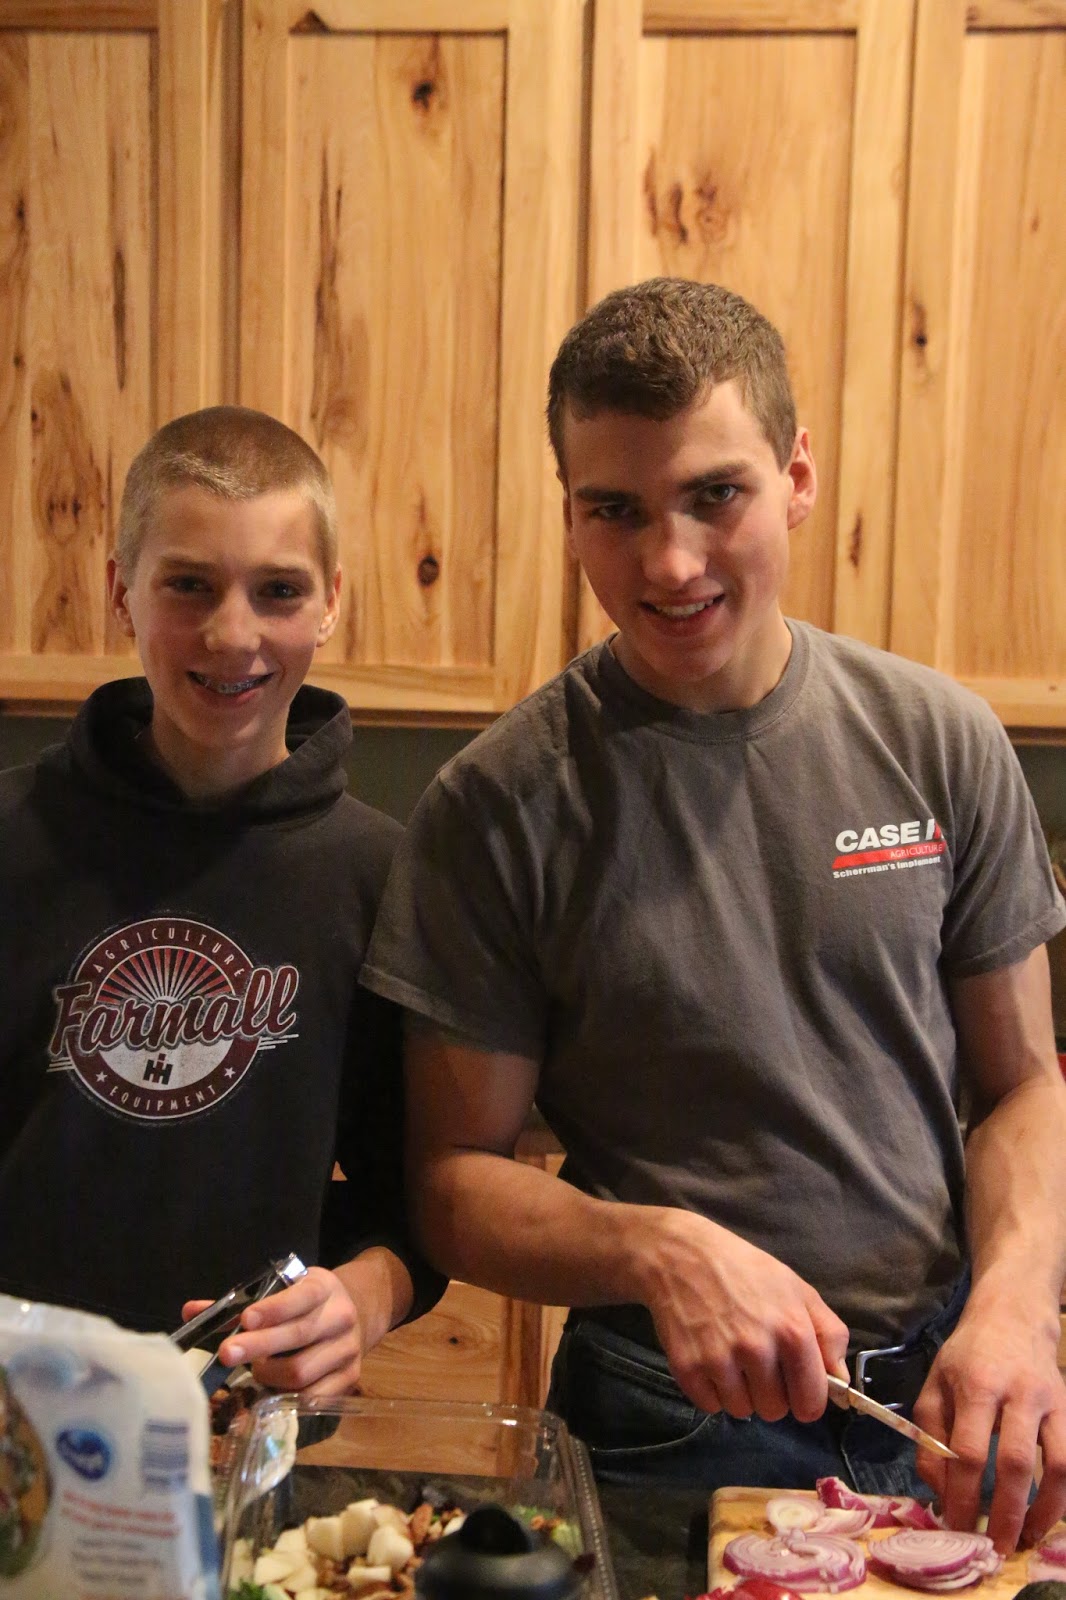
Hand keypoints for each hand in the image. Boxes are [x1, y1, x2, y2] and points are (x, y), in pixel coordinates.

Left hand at [182, 1265, 364, 1398]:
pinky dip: (288, 1398)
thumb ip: (240, 1303)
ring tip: (254, 1371)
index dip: (274, 1309)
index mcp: (324, 1287)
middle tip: (226, 1353)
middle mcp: (341, 1317)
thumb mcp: (282, 1290)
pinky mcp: (351, 1379)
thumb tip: (190, 1311)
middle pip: (298, 1336)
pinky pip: (314, 1397)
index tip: (246, 1318)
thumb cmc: (305, 1304)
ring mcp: (348, 1350)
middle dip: (259, 1346)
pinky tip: (271, 1393)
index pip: (301, 1296)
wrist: (355, 1314)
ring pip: (302, 1371)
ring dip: (269, 1375)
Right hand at [640, 1209, 849, 1423]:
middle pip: (775, 1411)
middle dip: (770, 1393)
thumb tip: (842, 1384)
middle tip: (757, 1361)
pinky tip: (709, 1360)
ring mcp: (719, 1360)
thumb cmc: (745, 1270)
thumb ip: (829, 1335)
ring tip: (731, 1357)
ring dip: (739, 1392)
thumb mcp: (797, 1289)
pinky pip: (710, 1406)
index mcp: (792, 1331)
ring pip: (742, 1411)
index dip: (807, 1400)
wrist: (680, 1253)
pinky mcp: (686, 1368)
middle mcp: (757, 1349)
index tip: (796, 1388)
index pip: (811, 1402)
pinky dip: (711, 1391)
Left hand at [912, 1293, 1065, 1553]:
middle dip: (1006, 1513)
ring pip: (1056, 1466)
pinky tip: (1047, 1515)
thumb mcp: (935, 1385)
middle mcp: (1017, 1393)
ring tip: (1025, 1539)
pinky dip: (1063, 1494)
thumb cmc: (967, 1356)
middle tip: (995, 1548)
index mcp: (975, 1385)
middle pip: (1015, 1463)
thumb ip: (930, 1437)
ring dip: (1043, 1511)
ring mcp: (1050, 1402)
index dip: (963, 1495)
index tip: (956, 1526)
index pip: (969, 1450)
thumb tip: (939, 1490)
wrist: (1013, 1316)